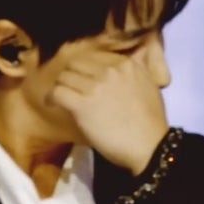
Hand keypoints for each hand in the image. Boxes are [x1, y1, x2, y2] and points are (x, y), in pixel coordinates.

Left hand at [48, 50, 168, 175]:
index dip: (86, 68)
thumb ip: (135, 71)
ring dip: (61, 86)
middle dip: (71, 74)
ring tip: (60, 96)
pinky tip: (53, 103)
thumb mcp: (149, 86)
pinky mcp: (82, 104)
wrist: (149, 146)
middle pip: (76, 64)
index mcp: (126, 64)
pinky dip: (52, 98)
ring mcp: (95, 86)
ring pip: (64, 77)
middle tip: (69, 87)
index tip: (84, 78)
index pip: (95, 57)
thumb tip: (128, 63)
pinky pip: (58, 92)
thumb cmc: (151, 122)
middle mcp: (109, 71)